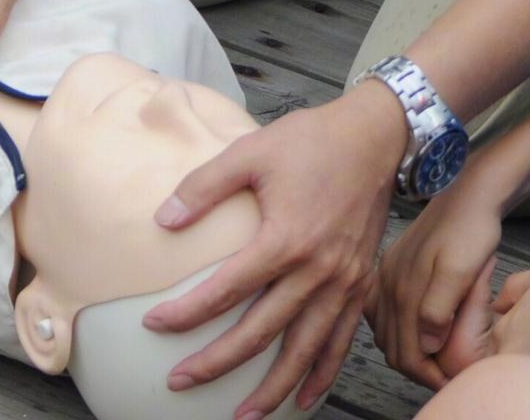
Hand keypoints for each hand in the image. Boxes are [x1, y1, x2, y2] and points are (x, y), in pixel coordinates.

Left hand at [146, 82, 406, 418]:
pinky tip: (304, 397)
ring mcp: (344, 283)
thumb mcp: (251, 151)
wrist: (375, 137)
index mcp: (285, 239)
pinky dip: (322, 374)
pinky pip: (341, 342)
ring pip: (304, 350)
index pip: (226, 290)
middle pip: (260, 332)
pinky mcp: (361, 285)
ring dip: (273, 388)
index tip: (154, 323)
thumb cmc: (312, 141)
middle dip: (217, 363)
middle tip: (180, 381)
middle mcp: (317, 270)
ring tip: (244, 415)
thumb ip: (204, 186)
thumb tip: (163, 220)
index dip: (187, 312)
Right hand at [373, 164, 513, 387]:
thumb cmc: (471, 229)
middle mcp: (387, 284)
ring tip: (432, 358)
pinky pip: (379, 310)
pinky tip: (409, 329)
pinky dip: (393, 329)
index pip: (407, 352)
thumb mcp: (461, 271)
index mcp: (403, 289)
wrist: (468, 192)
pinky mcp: (390, 267)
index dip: (428, 374)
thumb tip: (425, 344)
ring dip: (405, 351)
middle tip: (443, 376)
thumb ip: (439, 307)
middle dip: (416, 368)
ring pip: (383, 332)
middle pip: (392, 347)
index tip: (448, 383)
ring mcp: (386, 275)